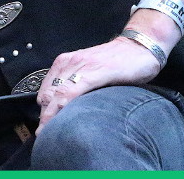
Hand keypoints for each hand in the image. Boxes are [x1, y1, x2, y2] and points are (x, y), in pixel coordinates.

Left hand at [35, 35, 165, 132]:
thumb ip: (78, 84)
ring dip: (50, 117)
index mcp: (66, 62)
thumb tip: (66, 108)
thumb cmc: (119, 62)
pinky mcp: (96, 72)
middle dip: (44, 117)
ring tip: (48, 136)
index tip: (42, 131)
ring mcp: (82, 66)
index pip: (46, 91)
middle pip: (48, 95)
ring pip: (57, 95)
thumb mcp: (92, 71)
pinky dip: (63, 107)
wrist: (141, 46)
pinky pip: (73, 91)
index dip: (43, 112)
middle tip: (44, 138)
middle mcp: (70, 62)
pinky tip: (61, 122)